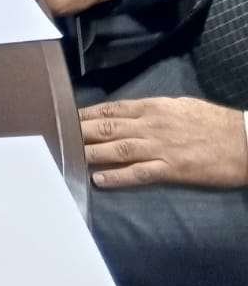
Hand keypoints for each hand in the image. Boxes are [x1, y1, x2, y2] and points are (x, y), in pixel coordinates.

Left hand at [79, 97, 247, 189]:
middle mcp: (151, 125)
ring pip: (117, 149)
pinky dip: (117, 177)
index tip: (66, 116)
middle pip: (108, 127)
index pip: (112, 109)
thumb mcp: (179, 105)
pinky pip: (138, 173)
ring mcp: (160, 148)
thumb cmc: (212, 122)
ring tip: (69, 157)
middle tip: (57, 136)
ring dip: (91, 153)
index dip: (86, 113)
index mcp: (153, 107)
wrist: (242, 140)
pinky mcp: (171, 169)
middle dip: (80, 132)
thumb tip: (129, 114)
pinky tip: (99, 179)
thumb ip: (152, 110)